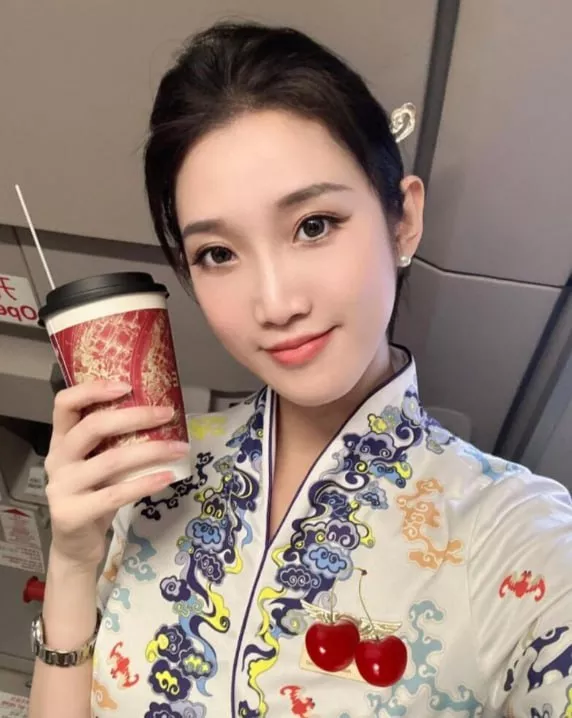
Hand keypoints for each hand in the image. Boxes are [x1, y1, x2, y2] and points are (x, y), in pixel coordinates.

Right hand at [44, 380, 188, 568]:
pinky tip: (168, 476)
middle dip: (135, 417)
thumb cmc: (95, 494)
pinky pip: (116, 494)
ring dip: (152, 451)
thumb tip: (161, 413)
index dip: (92, 390)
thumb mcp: (99, 463)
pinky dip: (146, 483)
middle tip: (167, 413)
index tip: (126, 385)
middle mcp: (58, 459)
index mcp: (61, 440)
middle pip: (93, 427)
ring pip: (111, 460)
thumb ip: (114, 441)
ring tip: (180, 448)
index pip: (64, 403)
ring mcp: (61, 487)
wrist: (76, 545)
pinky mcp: (72, 514)